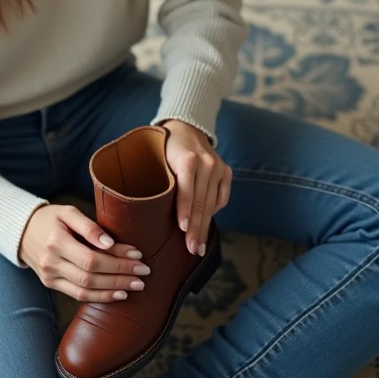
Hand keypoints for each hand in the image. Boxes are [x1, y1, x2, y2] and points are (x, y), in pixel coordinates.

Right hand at [19, 204, 150, 302]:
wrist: (22, 231)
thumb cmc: (50, 218)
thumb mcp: (68, 212)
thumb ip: (89, 226)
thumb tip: (110, 243)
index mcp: (56, 241)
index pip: (91, 257)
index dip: (117, 260)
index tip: (138, 256)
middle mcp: (51, 262)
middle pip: (91, 276)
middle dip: (120, 276)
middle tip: (144, 273)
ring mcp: (50, 276)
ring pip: (86, 290)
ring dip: (114, 289)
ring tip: (135, 285)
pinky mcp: (51, 284)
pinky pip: (78, 295)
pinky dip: (100, 297)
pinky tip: (118, 294)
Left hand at [161, 119, 231, 256]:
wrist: (186, 128)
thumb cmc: (165, 149)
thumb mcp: (159, 160)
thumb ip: (160, 183)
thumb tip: (151, 217)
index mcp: (187, 159)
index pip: (187, 191)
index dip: (185, 212)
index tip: (182, 231)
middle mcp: (206, 163)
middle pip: (201, 202)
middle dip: (196, 228)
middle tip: (191, 249)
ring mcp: (218, 167)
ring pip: (212, 204)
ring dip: (205, 227)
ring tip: (199, 246)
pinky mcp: (226, 172)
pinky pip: (222, 198)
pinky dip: (214, 212)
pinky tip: (205, 224)